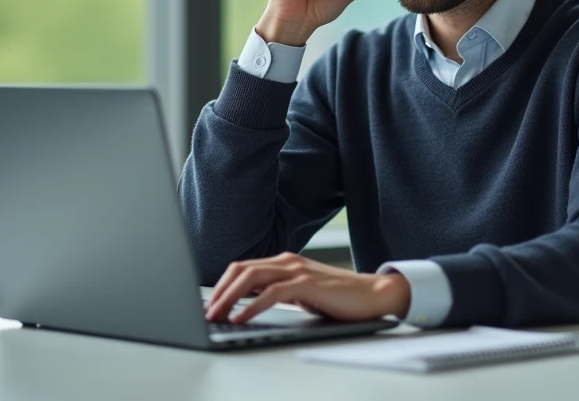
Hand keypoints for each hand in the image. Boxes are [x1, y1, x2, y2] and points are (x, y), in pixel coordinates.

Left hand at [203, 252, 410, 323]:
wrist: (373, 295)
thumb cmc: (338, 297)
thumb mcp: (302, 293)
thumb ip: (278, 292)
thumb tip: (248, 305)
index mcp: (284, 262)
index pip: (244, 268)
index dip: (222, 285)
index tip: (209, 304)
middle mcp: (288, 261)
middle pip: (242, 269)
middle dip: (219, 291)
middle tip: (206, 311)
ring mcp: (297, 270)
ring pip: (252, 278)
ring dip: (229, 298)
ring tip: (216, 315)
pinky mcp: (307, 284)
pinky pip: (272, 293)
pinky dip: (251, 306)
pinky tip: (240, 317)